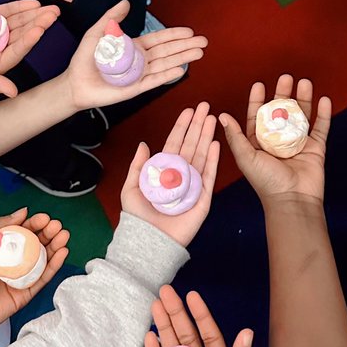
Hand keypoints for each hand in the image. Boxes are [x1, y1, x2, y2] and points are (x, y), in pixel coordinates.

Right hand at [0, 0, 58, 98]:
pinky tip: (31, 3)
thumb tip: (13, 93)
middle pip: (22, 33)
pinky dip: (17, 6)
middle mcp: (0, 47)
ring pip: (17, 21)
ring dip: (32, 14)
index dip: (29, 39)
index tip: (40, 29)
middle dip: (38, 23)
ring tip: (47, 6)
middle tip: (54, 13)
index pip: (18, 50)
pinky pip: (4, 11)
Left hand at [63, 0, 207, 110]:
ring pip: (165, 65)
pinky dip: (167, 76)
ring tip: (199, 53)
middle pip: (168, 51)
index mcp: (133, 47)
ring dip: (182, 59)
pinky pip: (154, 81)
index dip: (174, 35)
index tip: (190, 31)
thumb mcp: (97, 32)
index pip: (159, 39)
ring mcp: (140, 75)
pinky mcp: (135, 88)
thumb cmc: (84, 59)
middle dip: (186, 46)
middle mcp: (140, 61)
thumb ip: (111, 18)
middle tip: (203, 42)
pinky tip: (181, 71)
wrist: (75, 83)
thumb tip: (126, 2)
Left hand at [121, 103, 219, 247]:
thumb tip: (143, 144)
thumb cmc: (138, 217)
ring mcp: (193, 184)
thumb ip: (138, 166)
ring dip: (207, 136)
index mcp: (164, 170)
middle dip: (198, 125)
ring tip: (212, 118)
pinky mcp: (202, 197)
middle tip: (206, 106)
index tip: (188, 110)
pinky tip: (216, 143)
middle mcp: (180, 174)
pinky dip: (213, 159)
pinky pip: (209, 175)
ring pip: (202, 154)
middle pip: (191, 144)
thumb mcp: (131, 187)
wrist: (149, 240)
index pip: (175, 143)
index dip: (181, 126)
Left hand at [220, 76, 330, 206]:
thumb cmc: (266, 182)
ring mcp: (298, 143)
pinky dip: (323, 114)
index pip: (258, 116)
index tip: (259, 84)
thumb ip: (236, 136)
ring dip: (303, 98)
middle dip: (283, 93)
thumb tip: (222, 116)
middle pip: (281, 111)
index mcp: (260, 142)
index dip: (258, 100)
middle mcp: (278, 140)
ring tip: (304, 82)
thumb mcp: (246, 157)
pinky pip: (320, 127)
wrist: (292, 200)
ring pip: (301, 115)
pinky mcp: (315, 148)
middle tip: (285, 78)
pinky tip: (323, 99)